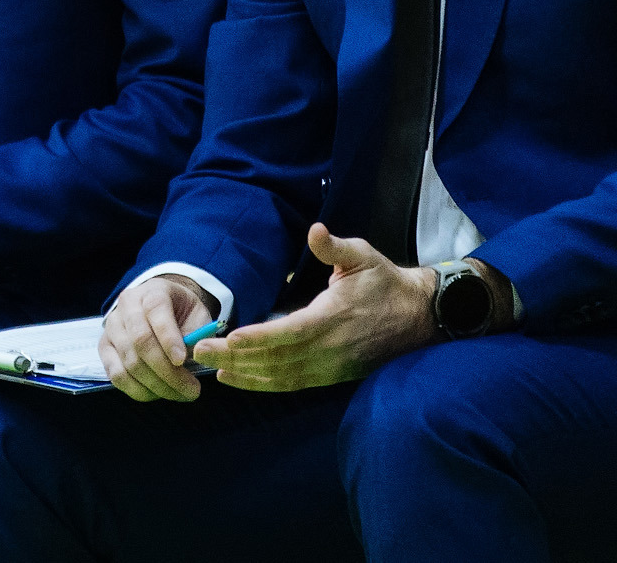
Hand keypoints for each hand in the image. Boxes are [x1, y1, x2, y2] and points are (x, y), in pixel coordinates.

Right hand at [100, 274, 216, 402]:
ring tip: (179, 394)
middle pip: (141, 341)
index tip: (183, 360)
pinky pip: (116, 376)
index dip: (169, 338)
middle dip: (167, 371)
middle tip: (191, 390)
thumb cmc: (183, 313)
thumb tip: (191, 360)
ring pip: (129, 362)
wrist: (161, 308)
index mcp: (152, 291)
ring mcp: (112, 327)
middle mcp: (127, 306)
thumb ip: (196, 335)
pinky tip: (157, 393)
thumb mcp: (197, 315)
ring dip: (156, 385)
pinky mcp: (104, 348)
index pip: (156, 311)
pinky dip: (138, 390)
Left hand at [194, 223, 438, 392]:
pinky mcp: (330, 377)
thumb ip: (334, 247)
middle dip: (236, 358)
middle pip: (276, 359)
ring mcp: (329, 367)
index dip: (259, 338)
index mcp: (333, 318)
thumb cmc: (384, 282)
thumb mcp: (363, 256)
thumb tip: (315, 230)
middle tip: (199, 351)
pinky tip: (237, 379)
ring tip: (210, 368)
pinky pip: (290, 385)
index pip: (290, 332)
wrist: (417, 318)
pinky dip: (261, 384)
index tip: (229, 338)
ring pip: (280, 377)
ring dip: (244, 375)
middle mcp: (329, 349)